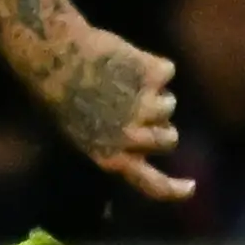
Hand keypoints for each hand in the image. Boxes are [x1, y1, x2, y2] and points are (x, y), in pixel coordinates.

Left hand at [31, 23, 188, 200]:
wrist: (53, 54)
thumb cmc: (56, 95)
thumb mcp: (79, 136)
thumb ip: (113, 147)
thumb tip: (140, 150)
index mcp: (111, 158)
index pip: (153, 184)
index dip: (175, 189)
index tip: (191, 187)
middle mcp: (133, 137)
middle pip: (170, 139)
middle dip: (161, 125)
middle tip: (143, 107)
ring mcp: (147, 106)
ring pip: (170, 104)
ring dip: (155, 93)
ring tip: (124, 79)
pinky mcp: (154, 75)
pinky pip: (167, 71)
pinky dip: (153, 64)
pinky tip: (128, 58)